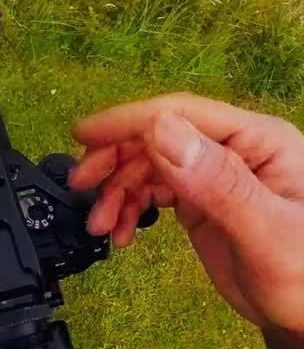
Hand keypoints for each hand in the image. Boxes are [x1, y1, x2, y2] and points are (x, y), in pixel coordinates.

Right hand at [70, 93, 303, 335]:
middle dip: (115, 159)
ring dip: (117, 190)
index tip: (85, 134)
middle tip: (81, 186)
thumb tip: (162, 133)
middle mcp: (235, 149)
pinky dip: (130, 206)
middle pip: (159, 135)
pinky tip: (121, 233)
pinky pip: (155, 189)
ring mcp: (216, 173)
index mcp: (259, 141)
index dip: (130, 121)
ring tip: (101, 227)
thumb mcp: (267, 234)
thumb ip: (219, 184)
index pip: (184, 114)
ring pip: (150, 163)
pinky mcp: (202, 199)